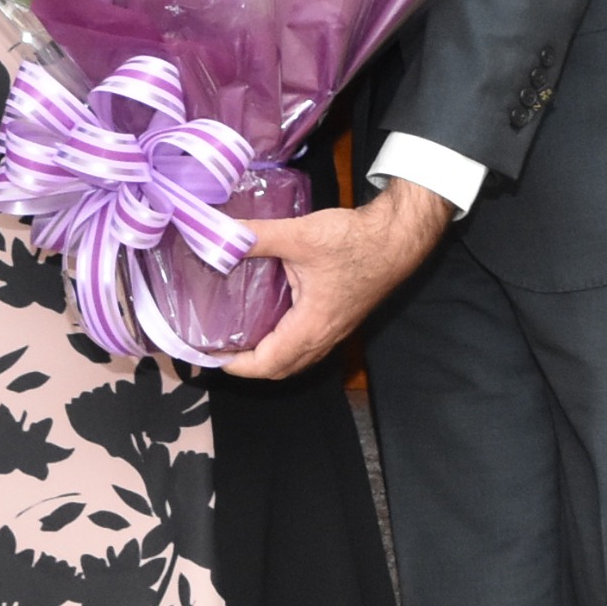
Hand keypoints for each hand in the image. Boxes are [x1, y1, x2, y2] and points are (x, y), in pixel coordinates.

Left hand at [221, 180, 453, 378]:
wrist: (398, 238)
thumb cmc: (354, 241)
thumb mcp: (299, 236)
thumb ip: (256, 236)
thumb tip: (218, 236)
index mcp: (311, 327)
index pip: (266, 365)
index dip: (234, 366)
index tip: (209, 353)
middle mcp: (324, 337)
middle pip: (280, 370)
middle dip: (248, 366)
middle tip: (220, 347)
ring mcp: (335, 331)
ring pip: (297, 359)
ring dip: (269, 357)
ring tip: (241, 337)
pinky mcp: (341, 318)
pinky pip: (308, 345)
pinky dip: (286, 344)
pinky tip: (273, 318)